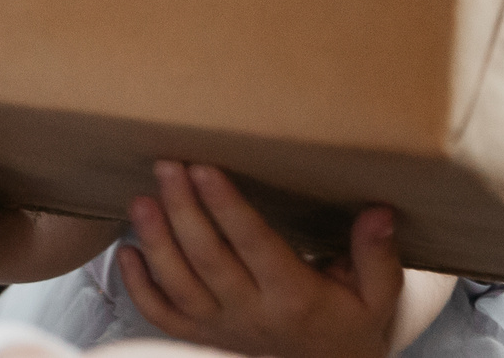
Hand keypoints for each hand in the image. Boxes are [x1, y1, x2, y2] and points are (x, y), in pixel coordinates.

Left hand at [117, 162, 402, 357]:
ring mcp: (224, 327)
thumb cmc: (351, 321)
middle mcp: (253, 312)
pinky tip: (125, 252)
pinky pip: (164, 317)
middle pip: (209, 260)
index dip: (227, 207)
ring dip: (156, 242)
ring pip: (179, 287)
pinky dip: (139, 289)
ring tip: (141, 199)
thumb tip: (378, 213)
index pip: (256, 246)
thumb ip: (377, 255)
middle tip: (168, 165)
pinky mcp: (204, 337)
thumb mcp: (378, 295)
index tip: (205, 169)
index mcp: (295, 295)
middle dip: (184, 210)